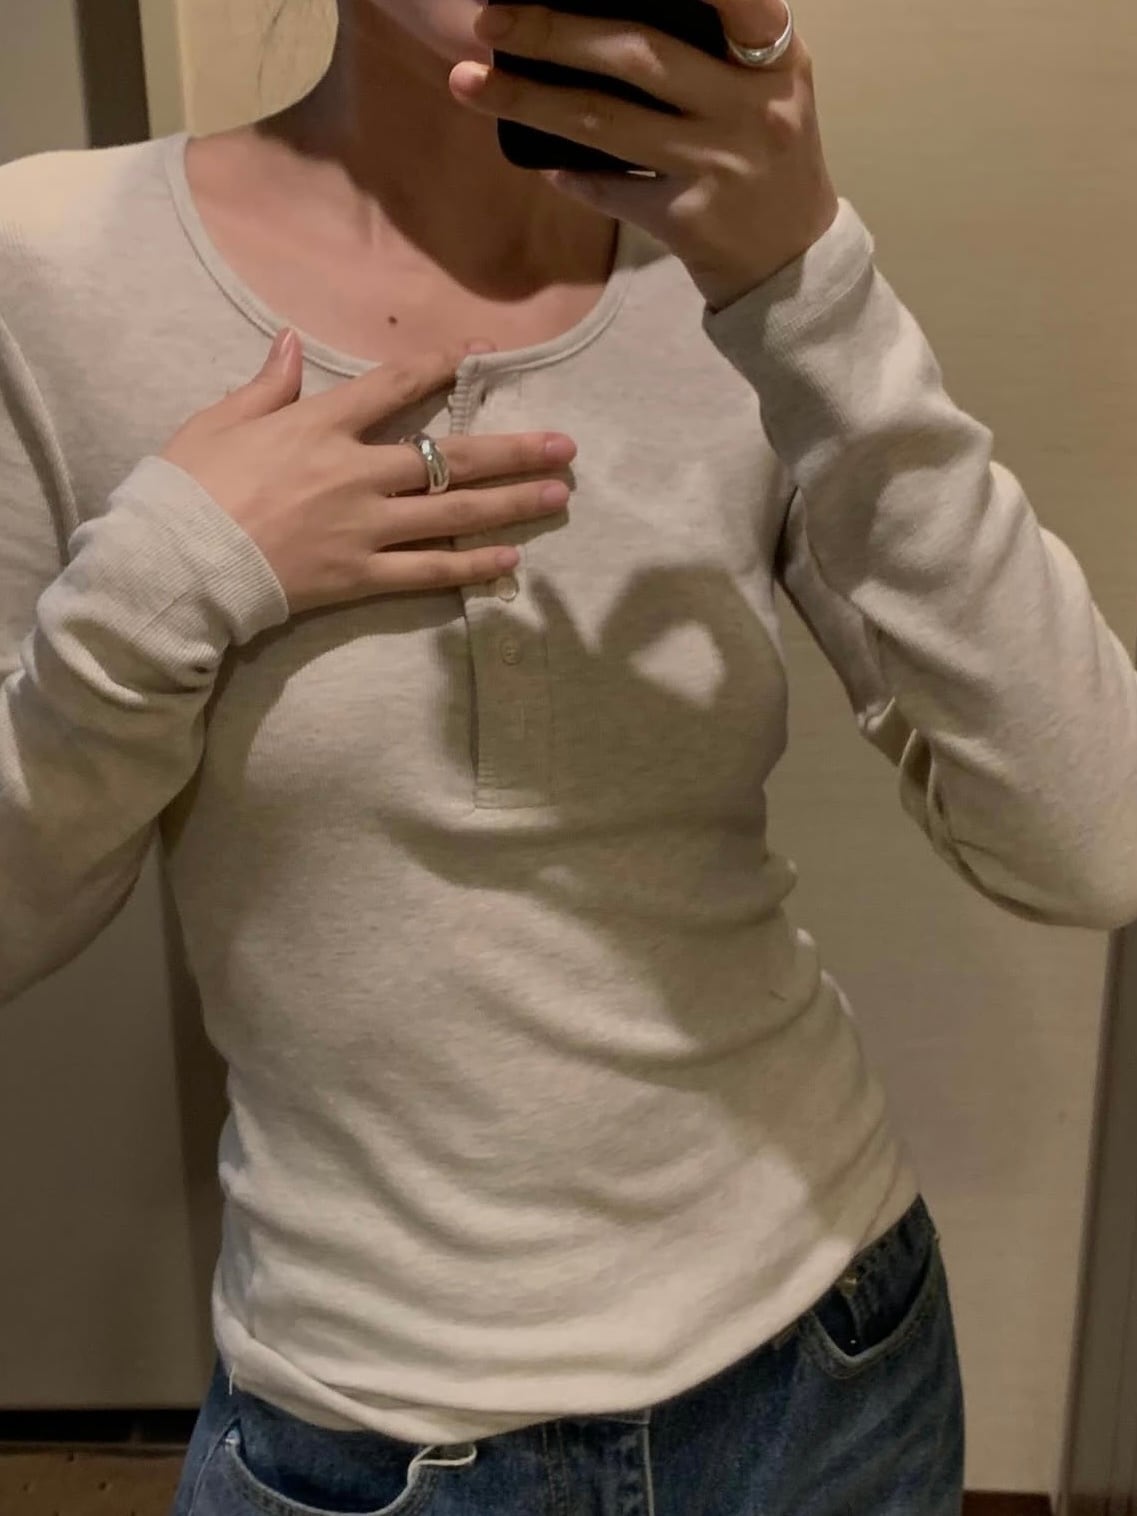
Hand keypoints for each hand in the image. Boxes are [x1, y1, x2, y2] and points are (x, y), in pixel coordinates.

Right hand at [161, 330, 575, 613]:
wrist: (176, 561)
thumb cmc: (189, 486)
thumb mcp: (219, 420)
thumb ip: (266, 385)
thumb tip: (290, 342)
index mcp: (321, 426)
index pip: (395, 387)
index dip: (441, 369)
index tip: (480, 359)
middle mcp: (356, 472)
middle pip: (450, 456)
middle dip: (512, 449)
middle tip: (564, 447)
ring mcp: (364, 526)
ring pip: (454, 511)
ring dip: (512, 503)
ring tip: (559, 496)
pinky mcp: (361, 575)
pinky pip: (429, 570)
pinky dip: (472, 565)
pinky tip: (512, 560)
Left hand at [453, 1, 837, 309]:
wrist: (794, 265)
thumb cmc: (768, 162)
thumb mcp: (766, 93)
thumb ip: (716, 51)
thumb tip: (605, 16)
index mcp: (774, 59)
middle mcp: (752, 107)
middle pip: (638, 54)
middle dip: (555, 31)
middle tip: (490, 19)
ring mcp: (720, 165)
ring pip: (606, 123)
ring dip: (529, 100)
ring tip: (469, 83)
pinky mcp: (690, 220)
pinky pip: (611, 189)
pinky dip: (570, 175)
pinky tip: (541, 160)